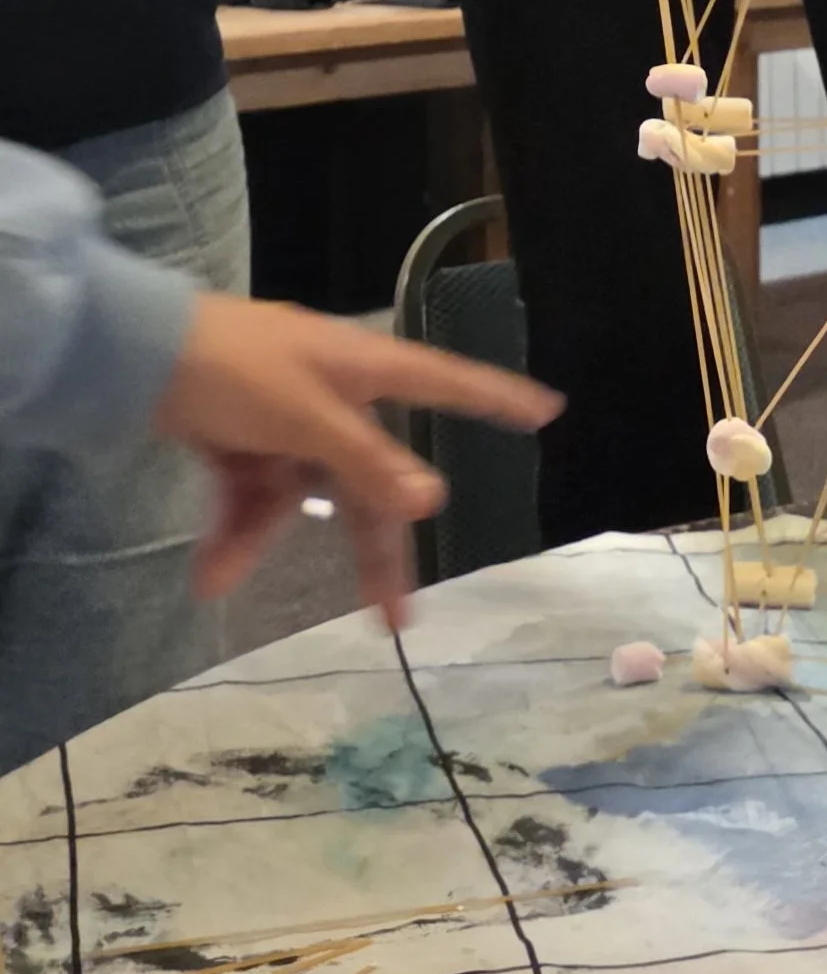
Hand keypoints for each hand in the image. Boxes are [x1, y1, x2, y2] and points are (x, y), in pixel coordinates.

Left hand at [157, 291, 561, 628]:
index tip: (546, 411)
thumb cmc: (234, 369)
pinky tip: (207, 571)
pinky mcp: (239, 438)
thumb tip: (434, 500)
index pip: (445, 383)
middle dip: (372, 548)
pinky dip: (232, 530)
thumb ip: (367, 462)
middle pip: (369, 477)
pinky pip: (253, 495)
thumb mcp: (305, 417)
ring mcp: (283, 418)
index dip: (495, 399)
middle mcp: (332, 394)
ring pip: (300, 496)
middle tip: (393, 619)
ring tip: (218, 579)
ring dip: (260, 538)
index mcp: (362, 369)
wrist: (132, 354)